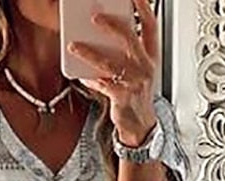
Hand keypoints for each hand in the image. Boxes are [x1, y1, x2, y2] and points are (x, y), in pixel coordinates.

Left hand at [68, 0, 158, 146]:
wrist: (139, 124)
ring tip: (73, 46)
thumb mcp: (137, 70)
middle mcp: (145, 67)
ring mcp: (135, 82)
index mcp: (151, 56)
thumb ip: (126, 52)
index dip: (144, 9)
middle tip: (94, 17)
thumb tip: (102, 34)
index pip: (150, 27)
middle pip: (129, 39)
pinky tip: (81, 75)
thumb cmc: (135, 94)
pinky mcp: (123, 97)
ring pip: (110, 63)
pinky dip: (90, 79)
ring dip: (89, 53)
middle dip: (111, 26)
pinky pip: (102, 84)